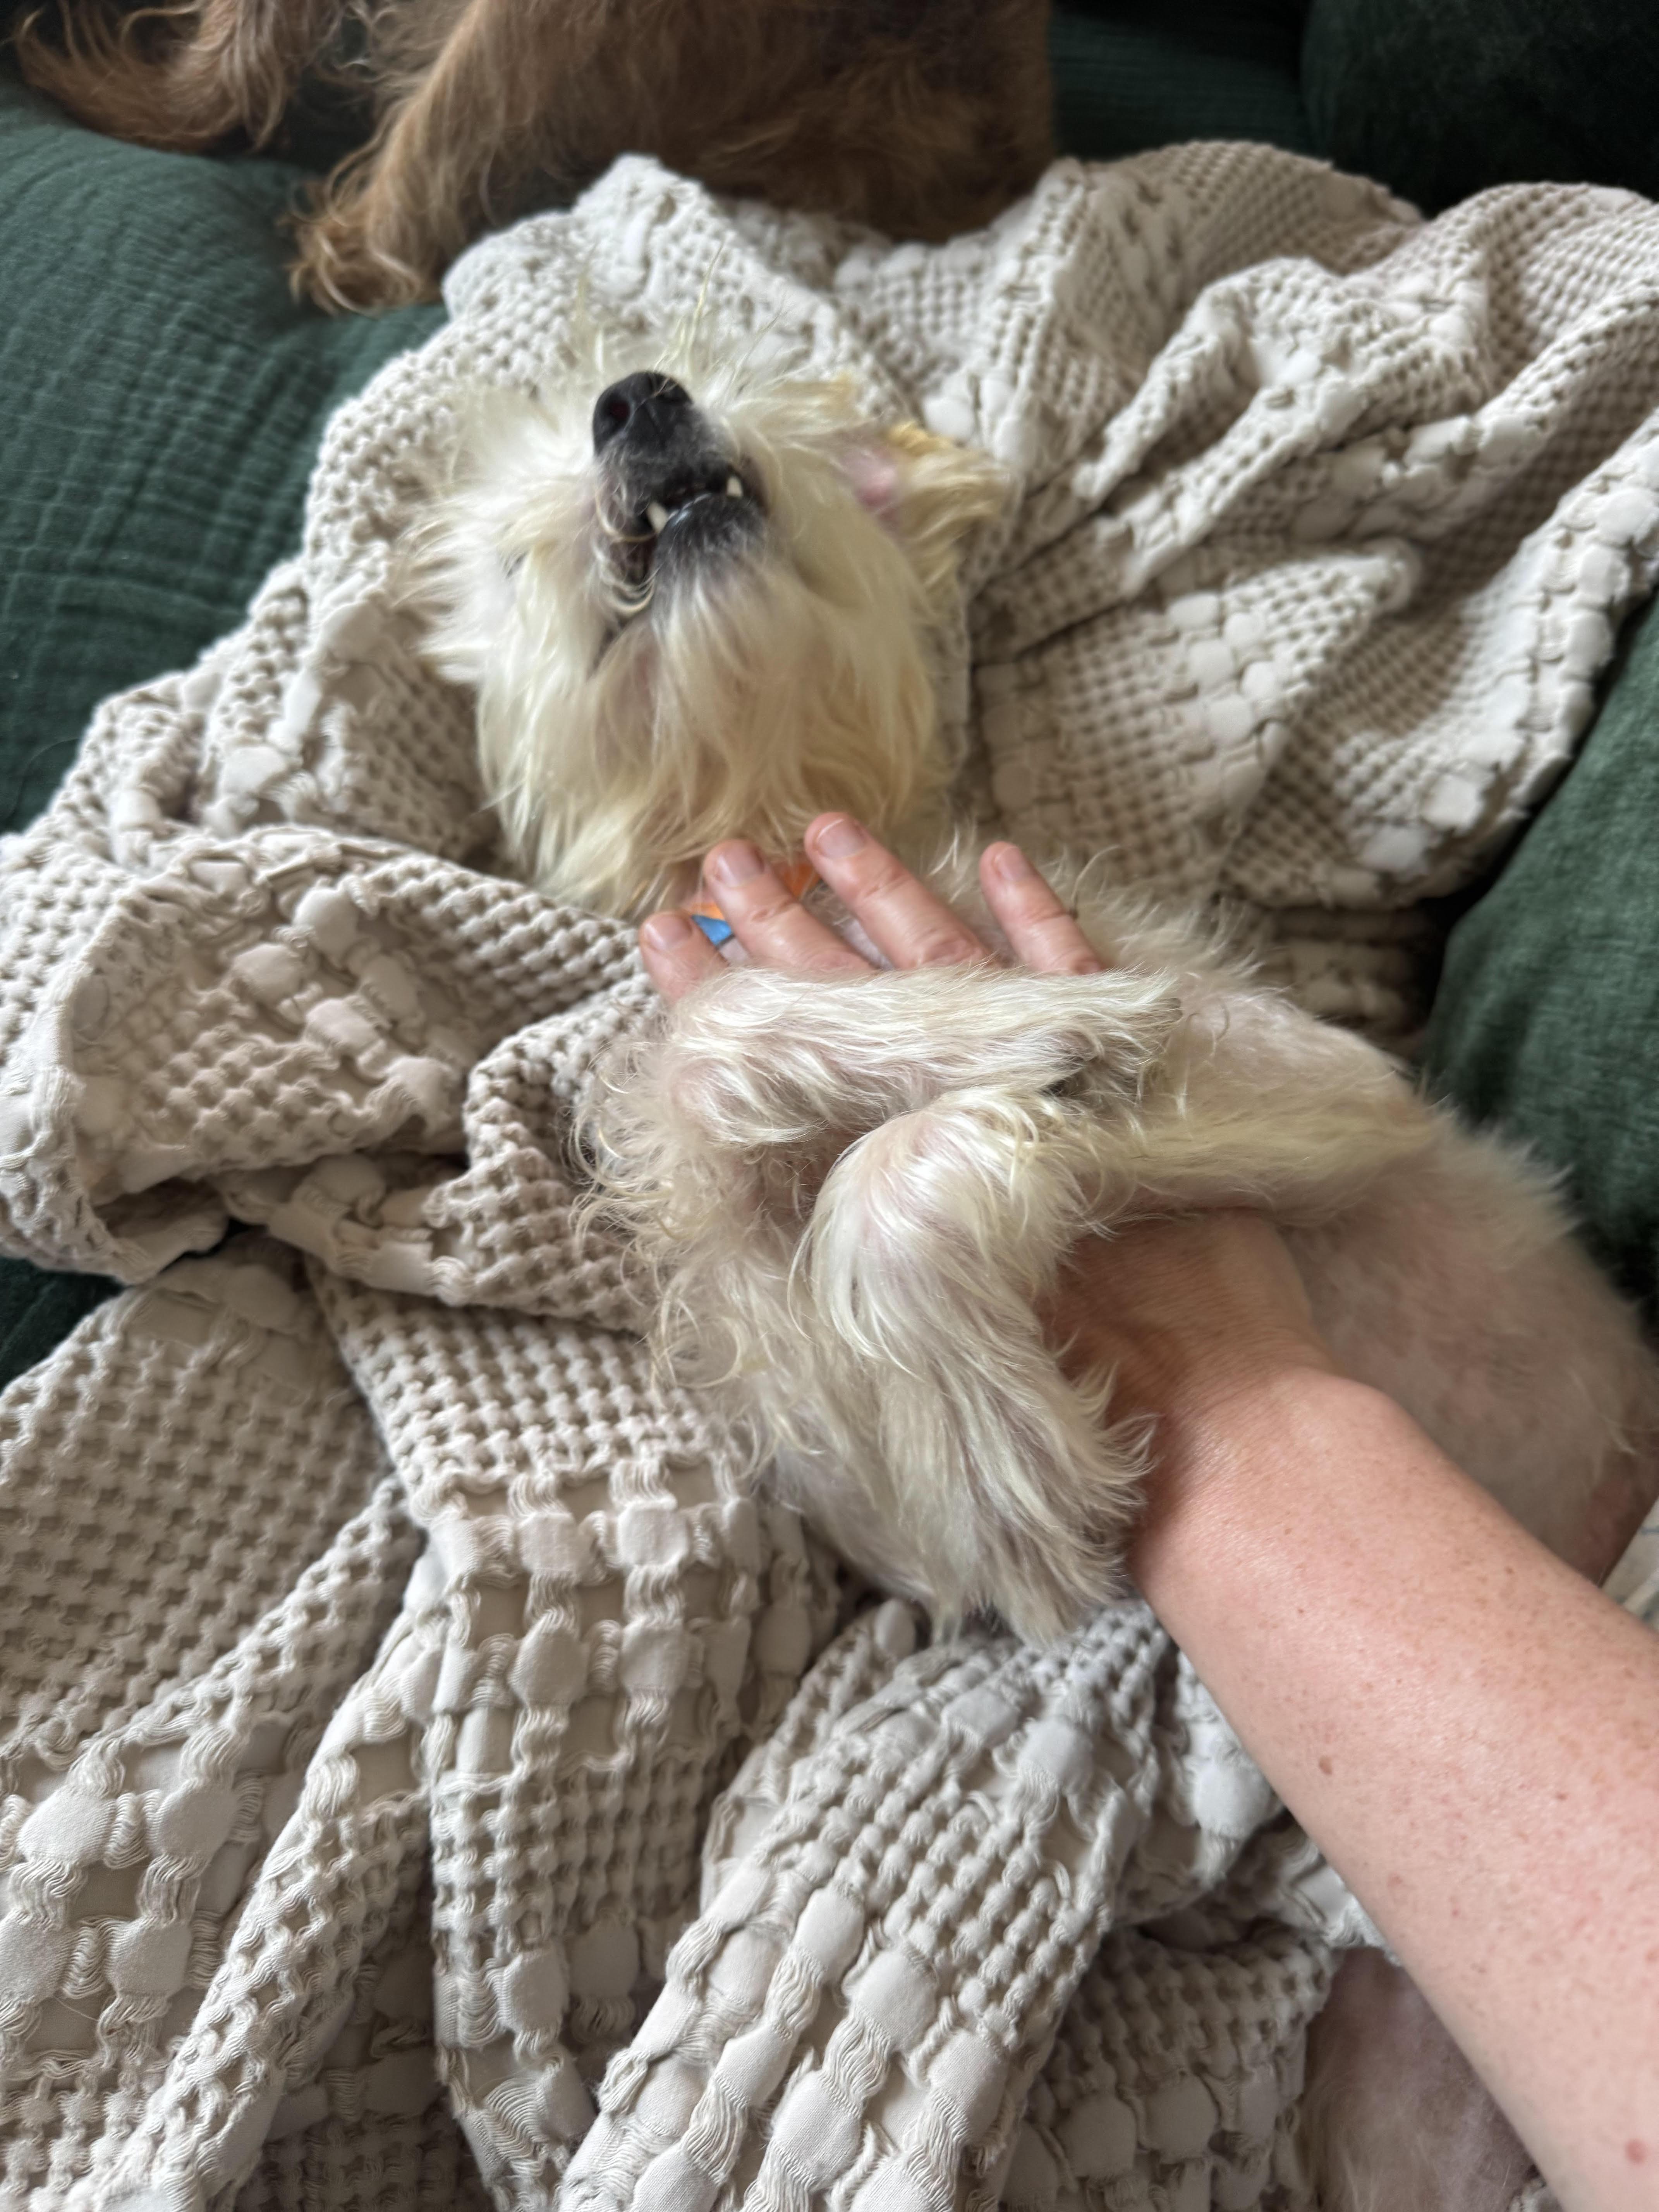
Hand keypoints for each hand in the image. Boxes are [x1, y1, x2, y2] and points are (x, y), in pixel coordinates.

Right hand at [637, 816, 1338, 1454]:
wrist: (1206, 1416)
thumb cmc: (1071, 1401)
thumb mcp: (937, 1328)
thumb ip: (865, 1259)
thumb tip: (798, 1212)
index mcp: (898, 1186)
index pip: (791, 1070)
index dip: (725, 1007)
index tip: (665, 940)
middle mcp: (956, 1126)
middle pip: (854, 1004)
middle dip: (780, 930)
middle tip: (714, 865)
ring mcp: (1039, 1091)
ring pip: (945, 965)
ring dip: (880, 893)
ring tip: (818, 830)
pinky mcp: (1125, 1081)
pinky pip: (1078, 976)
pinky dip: (1038, 914)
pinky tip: (996, 857)